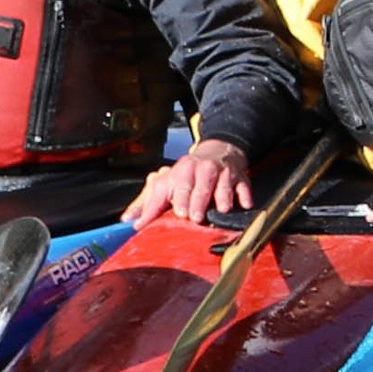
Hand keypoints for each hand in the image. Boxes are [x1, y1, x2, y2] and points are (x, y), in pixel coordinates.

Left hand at [136, 140, 255, 230]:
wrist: (218, 151)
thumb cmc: (189, 173)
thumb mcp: (167, 183)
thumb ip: (147, 203)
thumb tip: (128, 220)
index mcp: (179, 173)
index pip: (174, 187)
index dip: (175, 201)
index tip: (177, 214)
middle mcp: (200, 171)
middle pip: (198, 187)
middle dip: (196, 201)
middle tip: (195, 216)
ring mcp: (221, 174)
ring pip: (221, 186)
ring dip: (221, 198)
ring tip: (220, 209)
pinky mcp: (239, 178)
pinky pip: (243, 187)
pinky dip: (244, 196)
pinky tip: (244, 204)